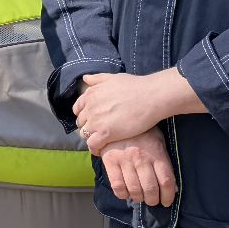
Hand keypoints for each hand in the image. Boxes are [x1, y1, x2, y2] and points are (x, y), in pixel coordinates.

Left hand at [74, 69, 204, 153]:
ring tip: (101, 141)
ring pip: (84, 134)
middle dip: (87, 127)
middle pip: (81, 123)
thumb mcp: (112, 77)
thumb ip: (97, 79)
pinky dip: (95, 148)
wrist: (151, 96)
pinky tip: (101, 150)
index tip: (92, 120)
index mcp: (90, 94)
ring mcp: (96, 121)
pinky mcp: (105, 133)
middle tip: (98, 132)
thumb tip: (85, 78)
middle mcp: (89, 107)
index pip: (78, 109)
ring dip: (90, 138)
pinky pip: (92, 144)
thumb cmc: (135, 86)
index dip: (84, 116)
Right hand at [96, 128, 177, 207]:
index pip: (166, 182)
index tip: (166, 201)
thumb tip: (172, 187)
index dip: (168, 196)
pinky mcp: (110, 161)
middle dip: (153, 200)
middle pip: (150, 189)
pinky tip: (126, 193)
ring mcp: (125, 159)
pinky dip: (123, 194)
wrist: (117, 117)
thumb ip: (164, 163)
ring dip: (139, 198)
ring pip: (134, 189)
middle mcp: (141, 158)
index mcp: (156, 153)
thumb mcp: (158, 142)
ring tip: (140, 197)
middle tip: (153, 201)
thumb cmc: (141, 132)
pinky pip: (117, 185)